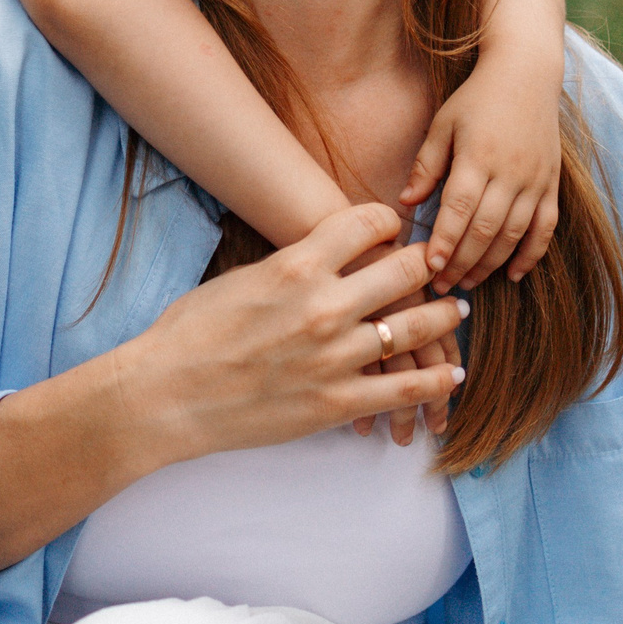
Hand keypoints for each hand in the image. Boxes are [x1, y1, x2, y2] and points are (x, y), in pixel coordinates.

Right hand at [118, 202, 469, 467]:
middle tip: (442, 267)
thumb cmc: (189, 333)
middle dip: (428, 265)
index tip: (398, 227)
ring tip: (456, 312)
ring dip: (443, 318)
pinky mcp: (336, 402)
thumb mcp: (240, 278)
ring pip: (413, 328)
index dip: (389, 221)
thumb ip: (290, 267)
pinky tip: (451, 375)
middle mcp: (323, 305)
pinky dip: (434, 382)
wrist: (166, 393)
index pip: (366, 224)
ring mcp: (334, 356)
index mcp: (296, 264)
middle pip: (404, 271)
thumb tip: (320, 257)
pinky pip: (402, 388)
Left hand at [402, 70, 562, 290]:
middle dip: (462, 263)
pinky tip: (513, 275)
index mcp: (478, 157)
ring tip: (467, 284)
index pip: (459, 209)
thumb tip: (406, 203)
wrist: (526, 74)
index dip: (445, 241)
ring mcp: (535, 180)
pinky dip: (531, 255)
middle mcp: (510, 173)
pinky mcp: (552, 184)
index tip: (429, 267)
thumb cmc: (476, 99)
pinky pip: (545, 228)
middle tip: (441, 286)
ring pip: (514, 235)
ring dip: (490, 264)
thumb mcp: (443, 124)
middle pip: (485, 230)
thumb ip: (426, 165)